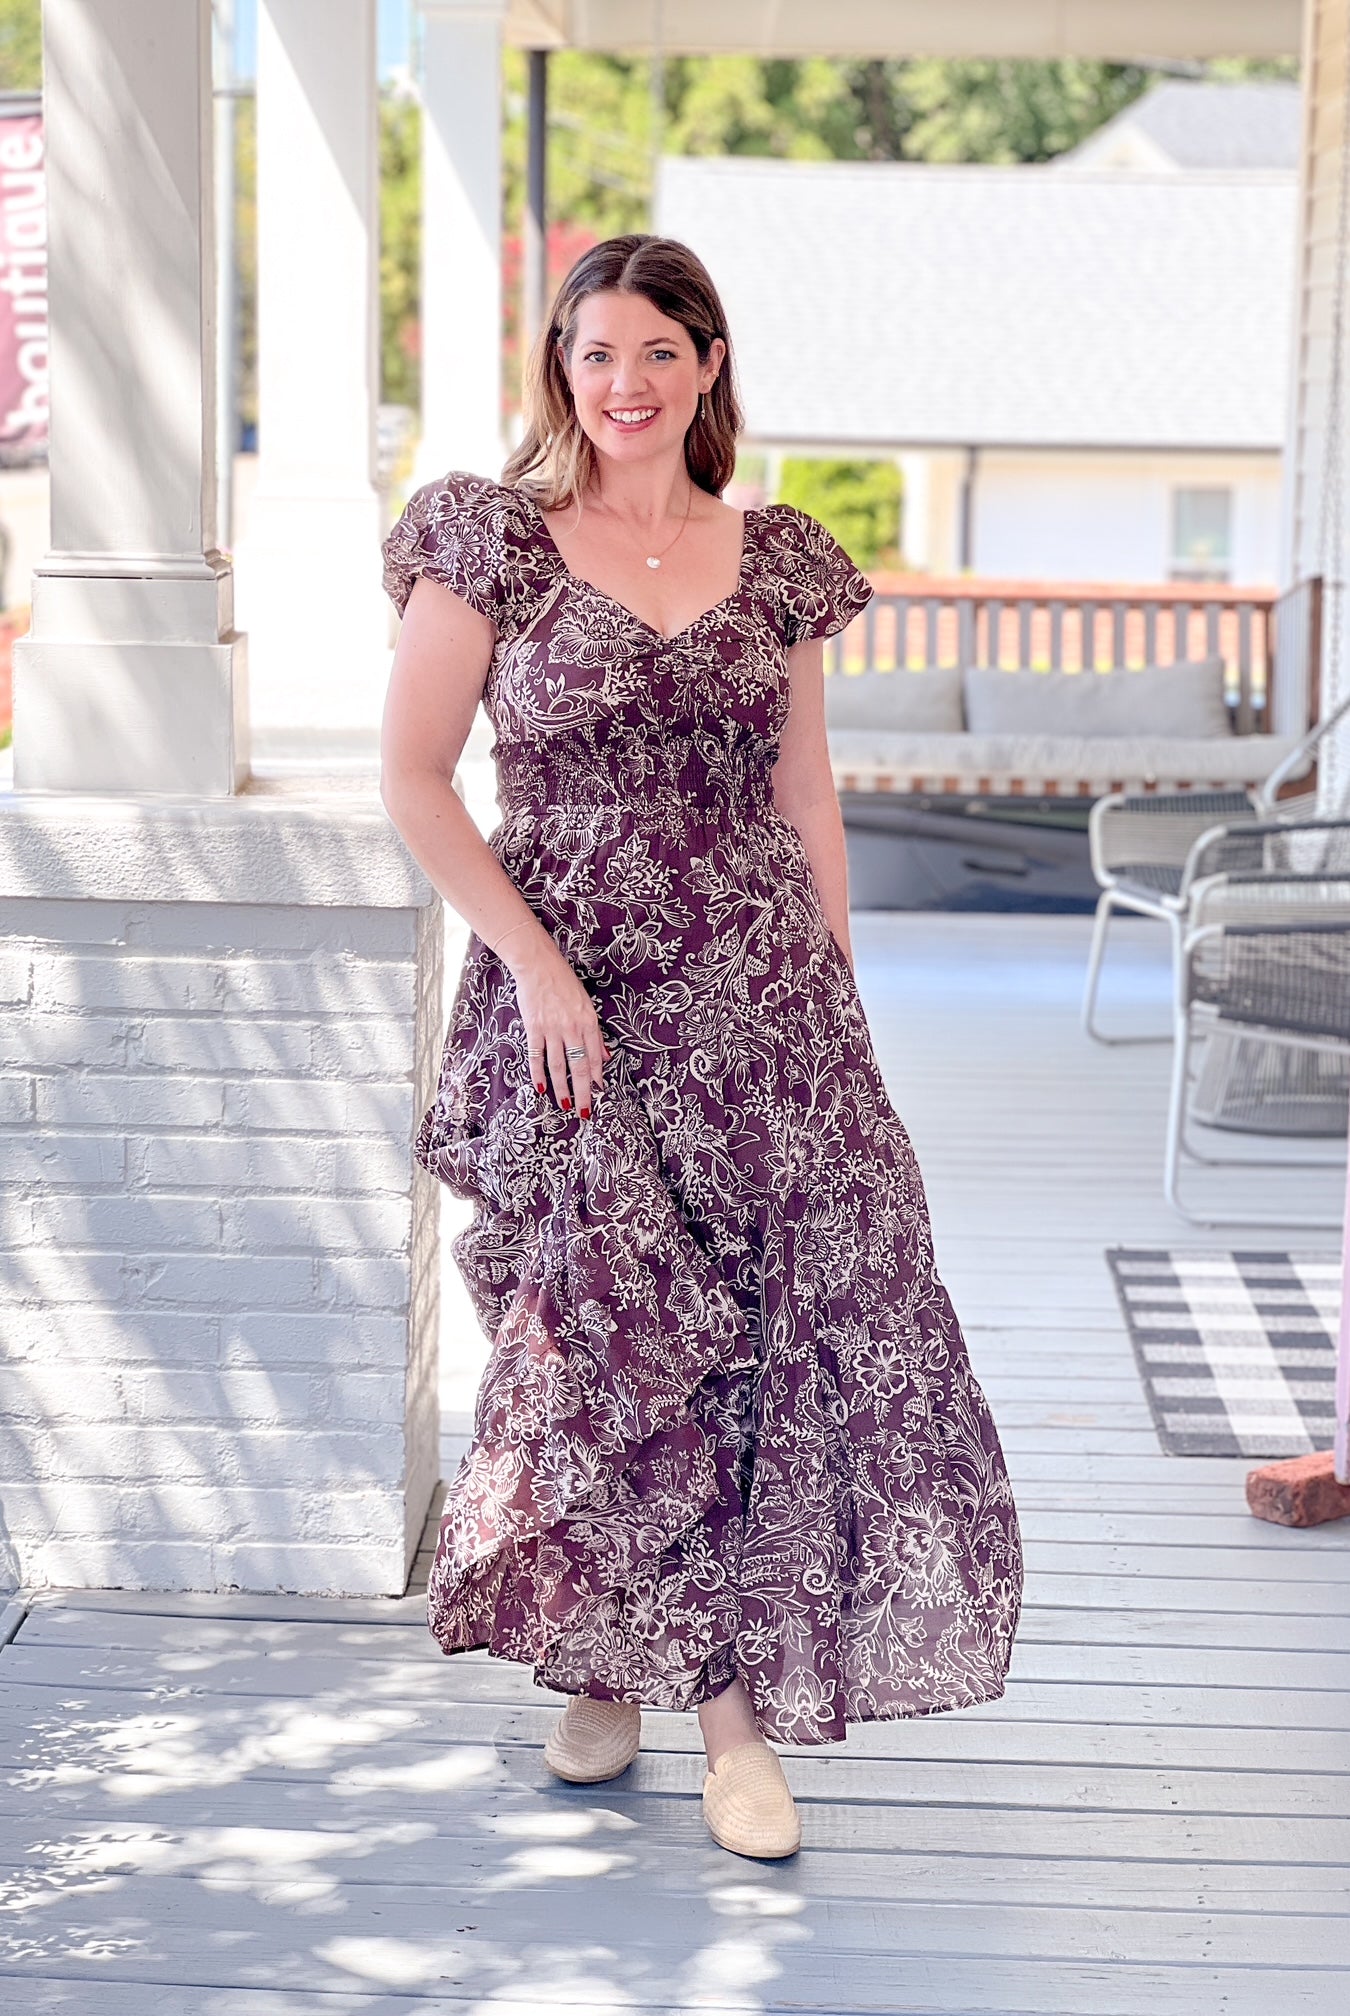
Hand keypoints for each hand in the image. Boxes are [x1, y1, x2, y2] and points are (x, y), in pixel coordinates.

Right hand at [508, 943, 611, 1117]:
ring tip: (564, 1105)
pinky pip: (536, 1055)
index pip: (594, 1056)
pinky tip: (540, 1087)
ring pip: (558, 1065)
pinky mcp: (534, 1027)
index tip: (599, 1093)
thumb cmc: (564, 983)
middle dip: (582, 1092)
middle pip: (578, 1066)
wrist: (538, 965)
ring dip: (561, 1088)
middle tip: (584, 1112)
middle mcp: (572, 1027)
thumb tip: (604, 1056)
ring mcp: (552, 1028)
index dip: (596, 1077)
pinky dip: (538, 1072)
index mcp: (588, 1021)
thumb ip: (594, 1033)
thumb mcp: (586, 1004)